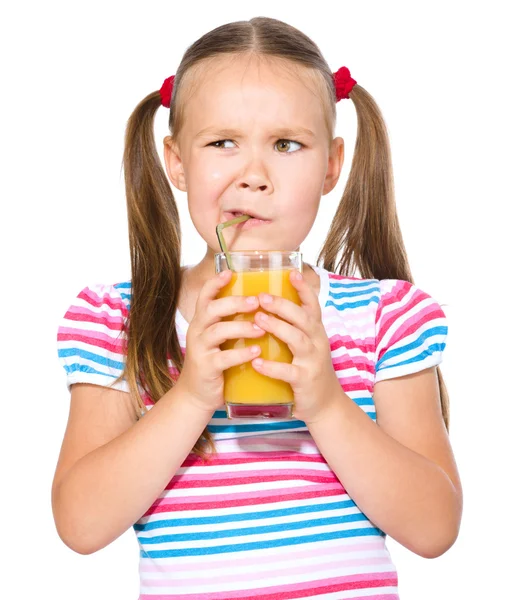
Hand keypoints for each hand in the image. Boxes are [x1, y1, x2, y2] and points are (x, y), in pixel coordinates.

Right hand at [176, 269, 265, 413]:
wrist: (197, 394)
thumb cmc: (215, 361)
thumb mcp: (219, 339)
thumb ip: (232, 322)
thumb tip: (260, 303)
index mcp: (202, 321)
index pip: (205, 296)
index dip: (215, 282)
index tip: (231, 271)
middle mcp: (197, 331)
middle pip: (211, 309)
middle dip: (234, 303)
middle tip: (256, 301)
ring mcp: (200, 349)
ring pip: (218, 332)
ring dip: (242, 327)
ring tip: (261, 327)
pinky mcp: (206, 367)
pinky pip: (223, 358)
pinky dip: (241, 354)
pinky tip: (257, 351)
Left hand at [251, 269, 341, 423]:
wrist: (325, 405)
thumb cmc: (310, 370)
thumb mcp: (307, 345)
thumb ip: (293, 327)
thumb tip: (268, 306)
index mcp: (316, 332)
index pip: (312, 305)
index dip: (304, 288)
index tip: (292, 272)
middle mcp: (317, 342)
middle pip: (303, 318)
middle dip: (283, 305)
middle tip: (262, 296)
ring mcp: (313, 361)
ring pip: (297, 340)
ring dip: (277, 328)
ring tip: (258, 319)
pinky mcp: (305, 380)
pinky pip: (288, 371)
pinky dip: (271, 367)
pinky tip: (256, 362)